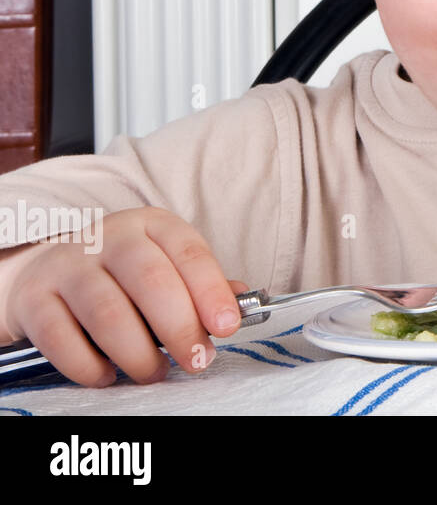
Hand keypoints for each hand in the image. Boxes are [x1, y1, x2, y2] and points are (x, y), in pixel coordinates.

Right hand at [1, 206, 247, 386]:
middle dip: (180, 328)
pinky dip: (89, 366)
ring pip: (108, 314)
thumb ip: (201, 286)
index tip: (227, 327)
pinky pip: (62, 339)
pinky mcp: (34, 299)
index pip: (189, 253)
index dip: (211, 291)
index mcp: (152, 226)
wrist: (46, 273)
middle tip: (196, 360)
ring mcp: (68, 266)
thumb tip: (239, 304)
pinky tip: (107, 375)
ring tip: (154, 373)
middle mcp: (110, 239)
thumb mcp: (166, 266)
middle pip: (151, 282)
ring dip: (137, 354)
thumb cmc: (123, 276)